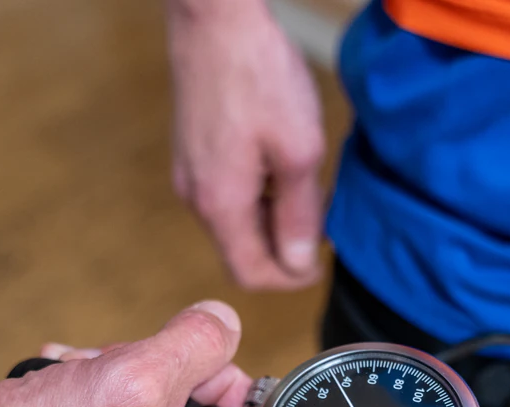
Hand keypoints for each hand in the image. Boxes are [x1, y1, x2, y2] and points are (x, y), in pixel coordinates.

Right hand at [0, 301, 259, 406]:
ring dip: (114, 385)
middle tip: (117, 372)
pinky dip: (87, 405)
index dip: (224, 390)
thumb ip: (198, 343)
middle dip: (157, 383)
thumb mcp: (136, 380)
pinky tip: (56, 393)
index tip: (190, 367)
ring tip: (76, 381)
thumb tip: (224, 323)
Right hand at [167, 0, 325, 289]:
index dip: (289, 278)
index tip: (320, 259)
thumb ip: (299, 213)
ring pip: (235, 223)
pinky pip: (227, 195)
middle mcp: (196, 197)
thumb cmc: (257, 76)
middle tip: (320, 217)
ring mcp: (189, 174)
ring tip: (304, 183)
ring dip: (272, 218)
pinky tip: (280, 161)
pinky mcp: (192, 153)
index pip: (250, 275)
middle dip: (283, 248)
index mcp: (220, 204)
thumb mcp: (298, 151)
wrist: (215, 20)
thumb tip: (299, 263)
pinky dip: (257, 195)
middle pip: (241, 252)